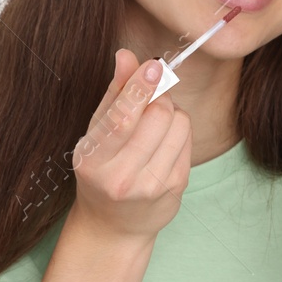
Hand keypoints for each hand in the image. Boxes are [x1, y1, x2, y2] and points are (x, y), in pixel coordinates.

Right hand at [71, 48, 192, 240]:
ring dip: (171, 113)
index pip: (121, 119)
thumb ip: (113, 94)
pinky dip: (178, 132)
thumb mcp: (96, 134)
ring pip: (178, 124)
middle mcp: (122, 177)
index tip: (154, 65)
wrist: (113, 226)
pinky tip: (163, 143)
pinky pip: (188, 140)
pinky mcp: (176, 187)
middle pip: (157, 116)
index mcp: (93, 160)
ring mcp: (152, 186)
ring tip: (154, 125)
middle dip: (157, 99)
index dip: (140, 88)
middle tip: (149, 102)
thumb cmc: (102, 170)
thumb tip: (126, 55)